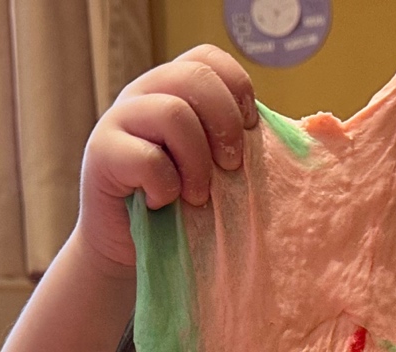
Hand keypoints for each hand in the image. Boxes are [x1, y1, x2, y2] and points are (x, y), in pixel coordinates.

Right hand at [76, 46, 258, 271]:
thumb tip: (294, 137)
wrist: (128, 248)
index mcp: (171, 88)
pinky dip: (166, 186)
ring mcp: (118, 120)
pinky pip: (147, 158)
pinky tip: (161, 204)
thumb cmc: (178, 207)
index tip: (248, 129)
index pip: (207, 58)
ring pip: (172, 114)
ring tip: (197, 196)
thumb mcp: (211, 167)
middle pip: (194, 77)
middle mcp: (143, 94)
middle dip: (224, 124)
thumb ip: (232, 143)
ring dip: (197, 162)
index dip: (236, 88)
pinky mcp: (101, 154)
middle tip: (231, 167)